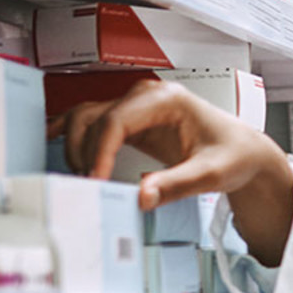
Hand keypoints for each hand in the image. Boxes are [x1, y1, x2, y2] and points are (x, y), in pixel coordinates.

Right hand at [49, 79, 292, 264]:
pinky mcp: (131, 122)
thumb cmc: (233, 155)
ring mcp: (136, 108)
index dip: (99, 152)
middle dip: (84, 153)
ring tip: (83, 179)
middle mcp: (146, 97)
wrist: (243, 152)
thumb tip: (142, 195)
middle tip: (88, 187)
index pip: (117, 120)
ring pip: (87, 118)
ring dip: (76, 146)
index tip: (95, 181)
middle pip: (94, 117)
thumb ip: (177, 184)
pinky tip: (49, 140)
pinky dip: (70, 131)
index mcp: (166, 100)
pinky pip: (92, 122)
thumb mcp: (211, 173)